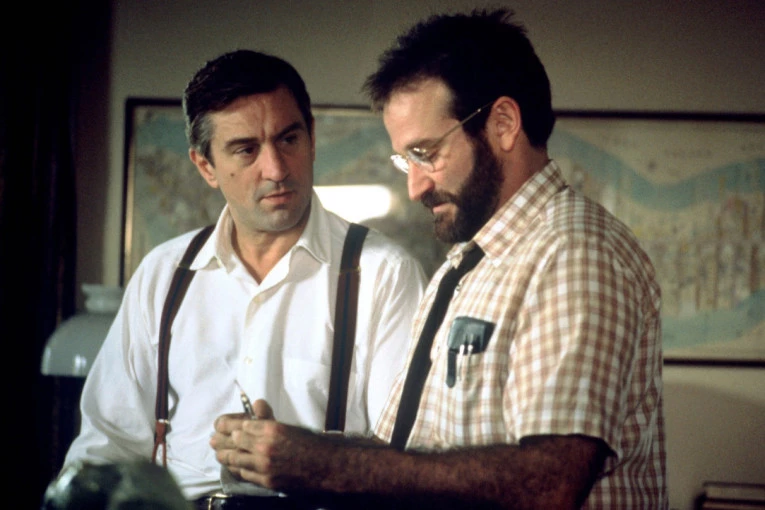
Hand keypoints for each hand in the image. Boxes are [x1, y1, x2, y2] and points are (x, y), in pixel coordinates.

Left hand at [210, 405, 329, 491]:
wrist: (326, 467)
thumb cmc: (310, 444)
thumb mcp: (290, 426)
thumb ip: (269, 418)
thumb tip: (256, 404)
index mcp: (271, 428)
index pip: (240, 425)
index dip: (226, 425)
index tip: (219, 424)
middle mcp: (264, 446)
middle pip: (233, 442)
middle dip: (220, 440)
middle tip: (213, 439)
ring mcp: (264, 465)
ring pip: (235, 460)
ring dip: (224, 456)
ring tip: (217, 453)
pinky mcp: (266, 481)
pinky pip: (244, 474)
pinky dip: (236, 469)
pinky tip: (232, 467)